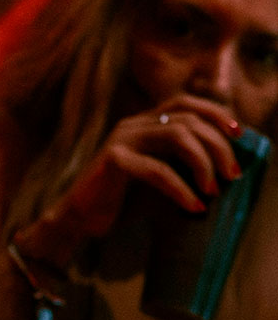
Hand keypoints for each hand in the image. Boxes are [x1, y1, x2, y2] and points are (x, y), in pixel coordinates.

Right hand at [14, 93, 242, 266]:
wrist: (80, 217)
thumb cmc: (122, 198)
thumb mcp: (158, 175)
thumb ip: (180, 164)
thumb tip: (224, 168)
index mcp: (143, 122)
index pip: (184, 102)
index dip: (214, 112)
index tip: (239, 133)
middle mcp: (133, 124)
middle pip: (187, 119)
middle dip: (217, 145)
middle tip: (232, 175)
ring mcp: (122, 139)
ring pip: (177, 135)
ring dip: (203, 163)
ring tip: (213, 191)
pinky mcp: (114, 160)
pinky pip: (157, 169)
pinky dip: (181, 189)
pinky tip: (194, 207)